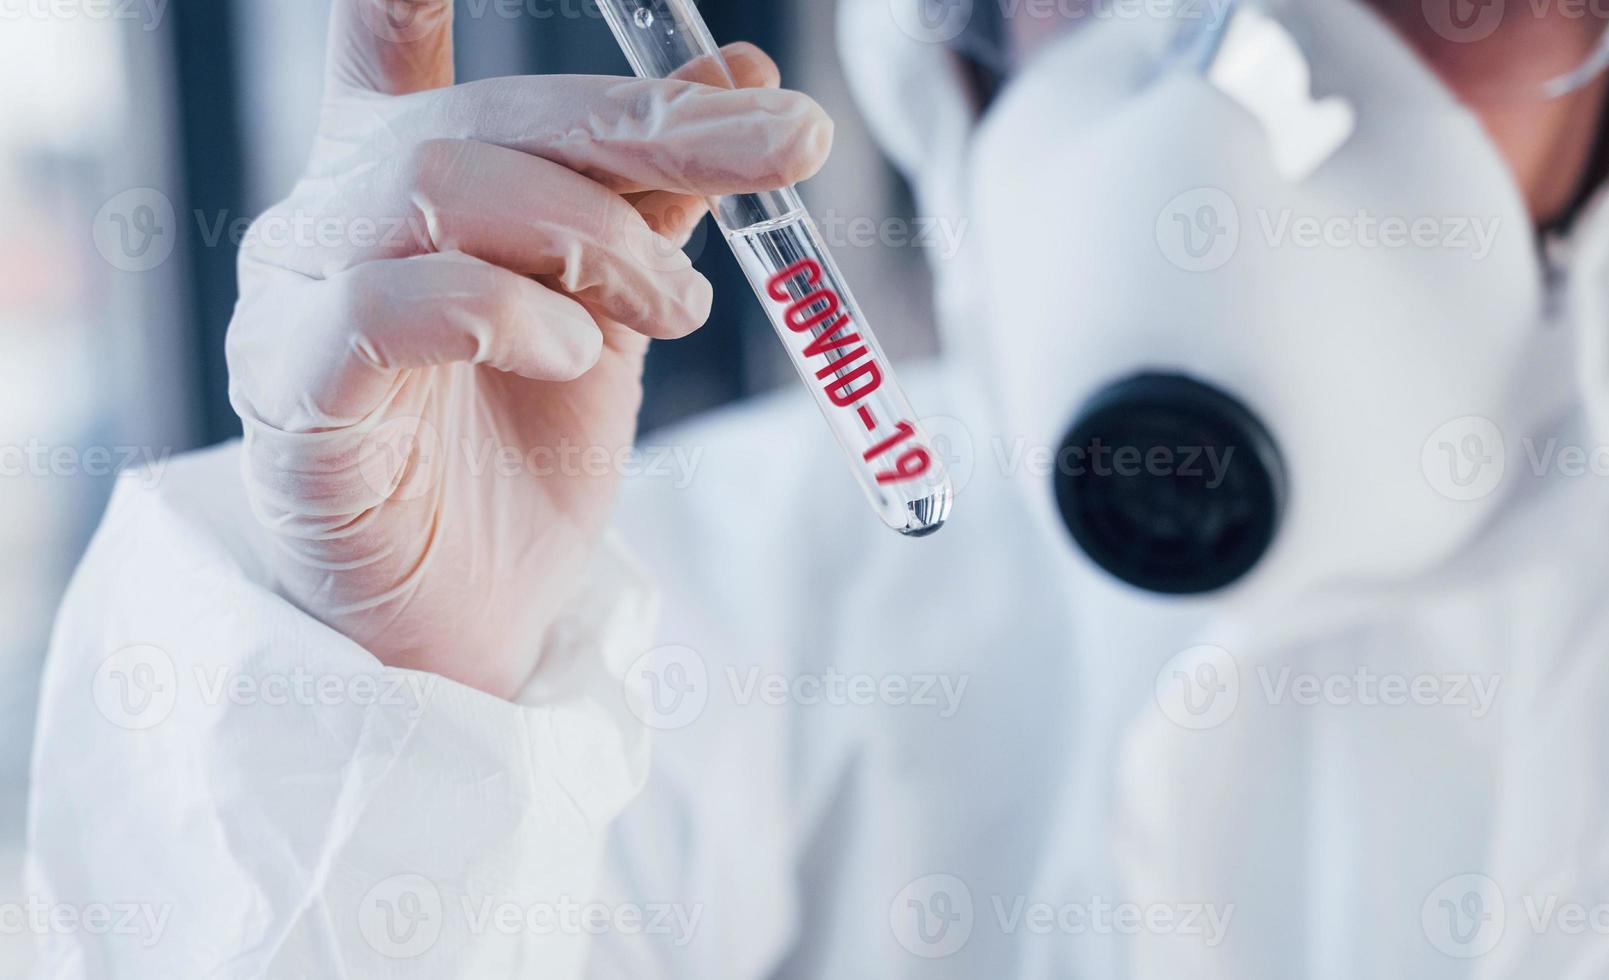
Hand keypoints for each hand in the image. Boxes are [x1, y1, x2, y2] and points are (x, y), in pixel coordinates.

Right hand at [228, 0, 830, 695]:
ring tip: (673, 307)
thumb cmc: (529, 450)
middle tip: (779, 152)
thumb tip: (747, 76)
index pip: (389, 50)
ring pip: (436, 192)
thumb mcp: (616, 302)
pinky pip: (385, 313)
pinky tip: (572, 356)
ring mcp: (298, 307)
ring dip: (592, 236)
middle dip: (644, 126)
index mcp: (398, 182)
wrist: (483, 611)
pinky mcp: (296, 403)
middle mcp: (332, 222)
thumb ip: (659, 190)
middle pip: (476, 120)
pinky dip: (505, 315)